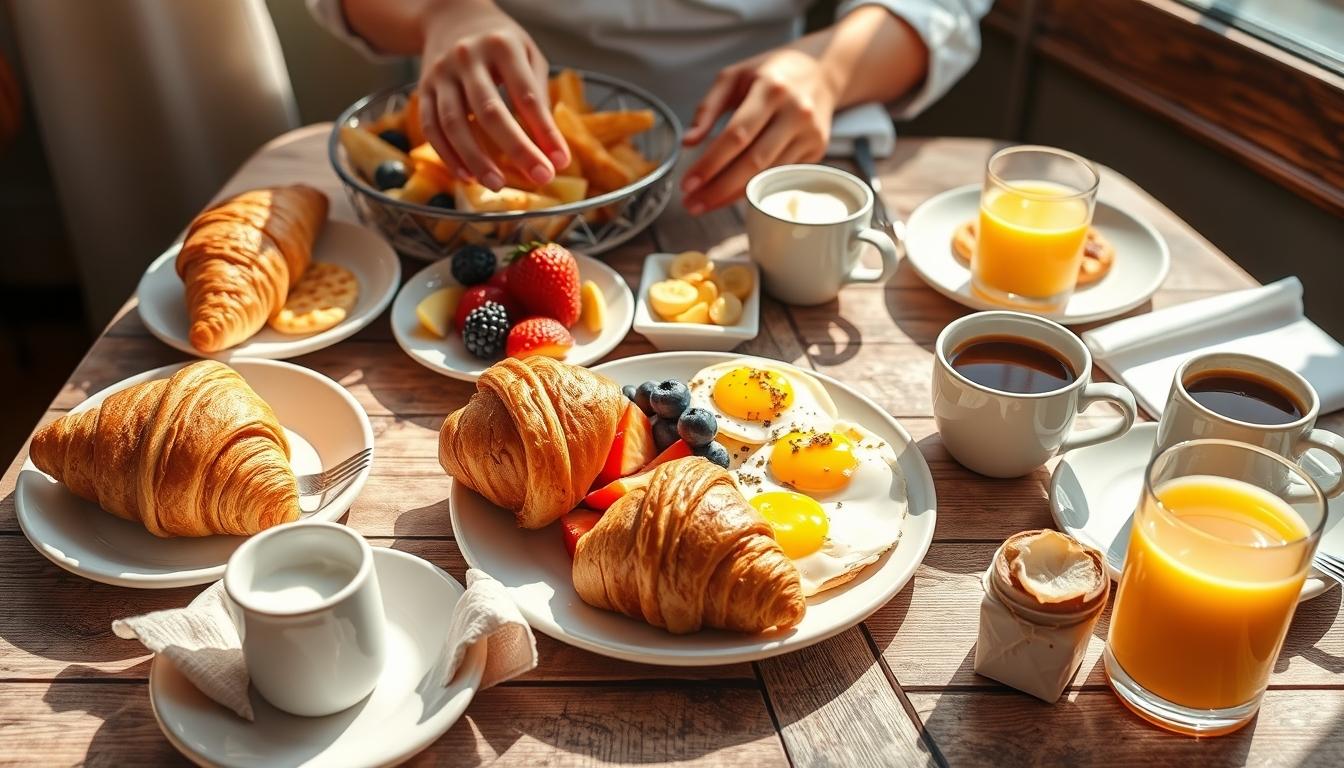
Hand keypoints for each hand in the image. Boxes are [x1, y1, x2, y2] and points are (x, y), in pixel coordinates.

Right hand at [417, 0, 569, 189]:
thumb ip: (538, 96)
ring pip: (454, 122)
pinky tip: (467, 176)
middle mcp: (467, 57)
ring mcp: (441, 73)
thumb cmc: (500, 43)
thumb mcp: (528, 55)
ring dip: (476, 158)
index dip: (545, 131)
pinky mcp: (423, 88)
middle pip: (490, 111)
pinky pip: (431, 127)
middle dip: (517, 149)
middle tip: (540, 177)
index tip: (561, 161)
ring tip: (498, 184)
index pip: (527, 95)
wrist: (451, 16)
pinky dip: (448, 155)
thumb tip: (551, 148)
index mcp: (502, 46)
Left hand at [681, 47, 838, 213]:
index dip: (711, 163)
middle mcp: (795, 112)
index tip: (688, 183)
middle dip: (719, 189)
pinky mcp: (817, 150)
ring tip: (705, 204)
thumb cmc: (770, 74)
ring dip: (733, 196)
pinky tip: (731, 196)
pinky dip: (755, 190)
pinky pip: (781, 178)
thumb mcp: (734, 77)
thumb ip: (708, 108)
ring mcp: (810, 134)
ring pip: (768, 176)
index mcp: (771, 89)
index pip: (737, 135)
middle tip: (692, 204)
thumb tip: (688, 142)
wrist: (821, 72)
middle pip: (753, 162)